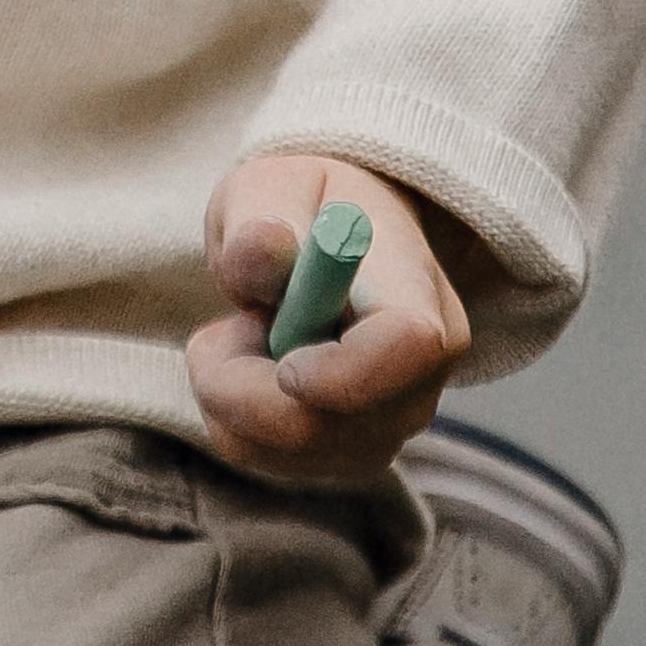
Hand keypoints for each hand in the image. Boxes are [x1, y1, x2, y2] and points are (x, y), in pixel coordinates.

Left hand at [185, 149, 479, 485]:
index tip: (281, 358)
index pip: (409, 348)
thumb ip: (261, 216)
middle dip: (244, 385)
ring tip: (247, 331)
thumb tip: (264, 248)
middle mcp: (420, 374)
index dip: (340, 370)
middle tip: (224, 326)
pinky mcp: (348, 454)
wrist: (328, 246)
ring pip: (289, 451)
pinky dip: (232, 418)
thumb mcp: (270, 187)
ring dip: (231, 395)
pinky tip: (251, 370)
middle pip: (336, 426)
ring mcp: (390, 424)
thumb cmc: (300, 209)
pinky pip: (267, 459)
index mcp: (418, 293)